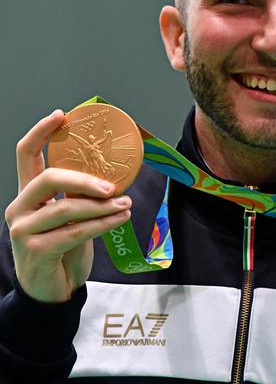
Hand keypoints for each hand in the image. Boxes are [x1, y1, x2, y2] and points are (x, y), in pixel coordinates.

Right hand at [5, 110, 131, 302]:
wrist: (53, 289)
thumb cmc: (63, 248)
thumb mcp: (71, 217)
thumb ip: (80, 196)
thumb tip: (113, 178)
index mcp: (28, 193)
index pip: (26, 154)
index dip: (41, 132)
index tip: (62, 115)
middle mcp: (20, 207)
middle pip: (48, 177)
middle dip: (84, 178)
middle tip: (112, 186)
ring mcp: (23, 229)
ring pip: (66, 207)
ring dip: (102, 206)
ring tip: (126, 204)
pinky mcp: (35, 250)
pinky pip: (75, 231)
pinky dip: (102, 224)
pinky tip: (120, 218)